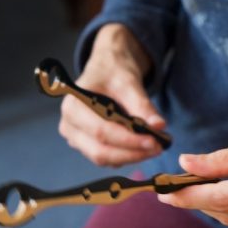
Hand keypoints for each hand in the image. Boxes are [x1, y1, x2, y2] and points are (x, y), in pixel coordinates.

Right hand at [59, 24, 165, 166]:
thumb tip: (159, 126)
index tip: (154, 141)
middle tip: (157, 148)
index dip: (128, 140)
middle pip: (99, 151)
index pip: (101, 131)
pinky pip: (106, 158)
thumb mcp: (128, 82)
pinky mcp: (85, 145)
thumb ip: (141, 105)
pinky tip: (142, 146)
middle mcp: (68, 126)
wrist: (105, 68)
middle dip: (130, 153)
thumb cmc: (111, 71)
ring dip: (130, 156)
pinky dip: (125, 155)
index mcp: (73, 107)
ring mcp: (75, 138)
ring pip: (103, 159)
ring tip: (154, 147)